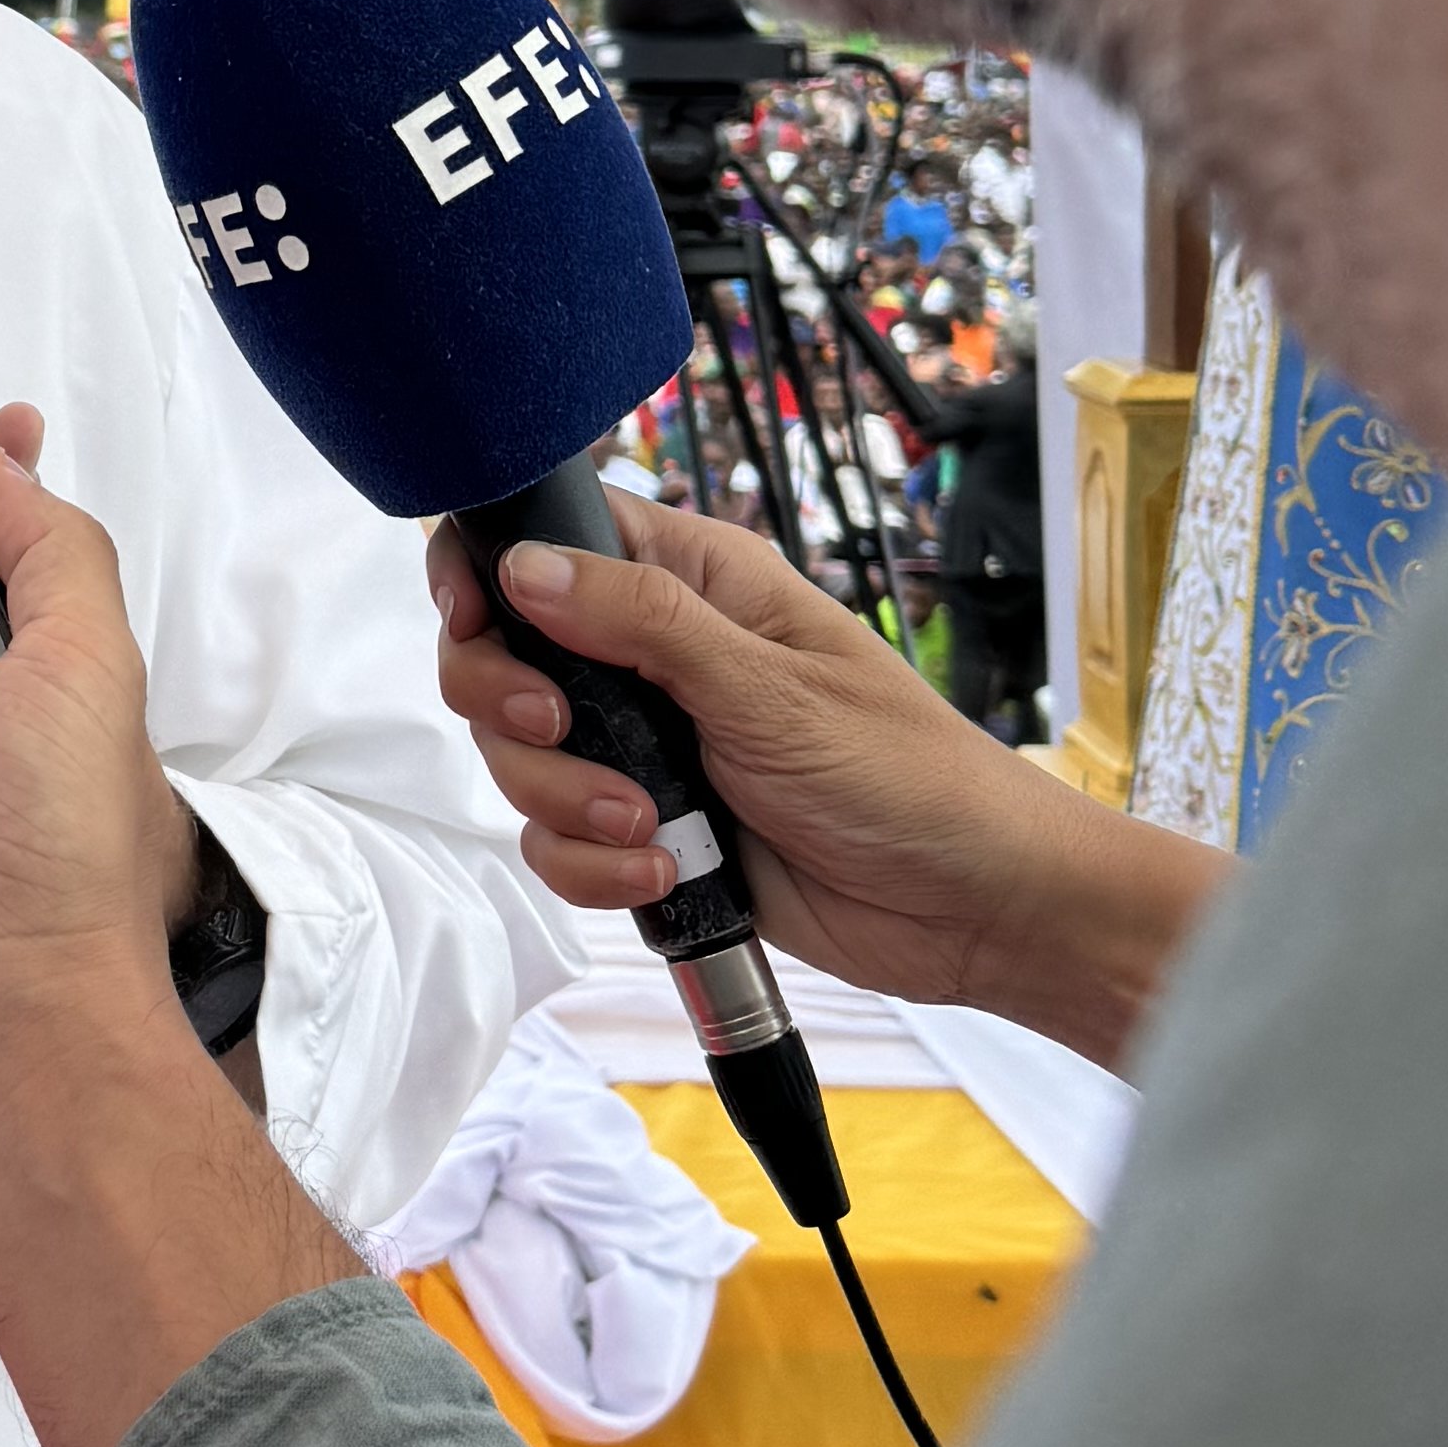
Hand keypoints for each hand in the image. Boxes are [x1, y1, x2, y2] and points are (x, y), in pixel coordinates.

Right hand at [428, 494, 1225, 1070]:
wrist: (972, 908)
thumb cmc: (908, 776)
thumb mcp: (770, 689)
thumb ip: (642, 621)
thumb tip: (525, 565)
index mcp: (693, 584)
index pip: (551, 538)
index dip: (490, 569)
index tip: (475, 619)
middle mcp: (655, 657)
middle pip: (506, 656)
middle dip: (512, 707)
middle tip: (561, 731)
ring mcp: (647, 746)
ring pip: (521, 759)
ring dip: (566, 801)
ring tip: (653, 828)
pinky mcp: (648, 829)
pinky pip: (561, 842)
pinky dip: (594, 865)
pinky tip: (664, 872)